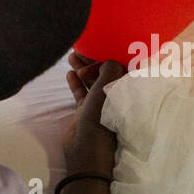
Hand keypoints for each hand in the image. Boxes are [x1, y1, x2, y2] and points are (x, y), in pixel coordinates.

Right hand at [61, 56, 123, 178]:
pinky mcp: (86, 112)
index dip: (110, 54)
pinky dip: (76, 82)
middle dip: (93, 59)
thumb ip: (109, 69)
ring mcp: (100, 104)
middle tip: (80, 47)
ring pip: (91, 80)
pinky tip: (68, 73)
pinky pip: (81, 92)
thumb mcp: (106, 90)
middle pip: (104, 71)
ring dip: (83, 68)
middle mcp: (114, 96)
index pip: (120, 66)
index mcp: (124, 91)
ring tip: (71, 55)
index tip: (98, 43)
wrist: (86, 150)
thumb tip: (108, 58)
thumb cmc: (101, 118)